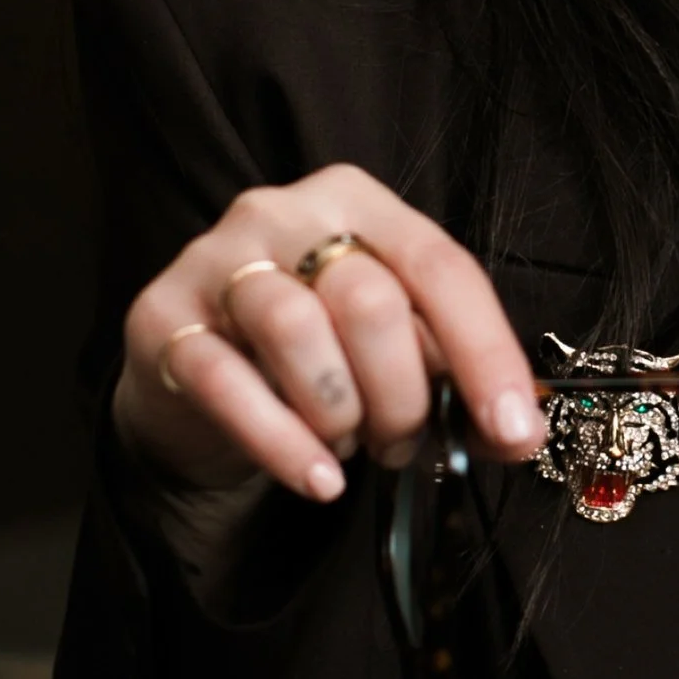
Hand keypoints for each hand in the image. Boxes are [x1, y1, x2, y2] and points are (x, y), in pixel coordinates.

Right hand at [115, 164, 544, 502]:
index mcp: (356, 200)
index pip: (438, 266)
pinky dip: (283, 443)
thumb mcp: (391, 348)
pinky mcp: (160, 317)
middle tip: (403, 443)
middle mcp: (281, 212)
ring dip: (340, 413)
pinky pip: (226, 381)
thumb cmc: (313, 354)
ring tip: (349, 446)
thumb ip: (452, 373)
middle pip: (369, 300)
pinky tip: (317, 478)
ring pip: (296, 329)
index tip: (512, 428)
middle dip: (402, 396)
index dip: (484, 352)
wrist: (195, 382)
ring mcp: (213, 260)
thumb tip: (518, 429)